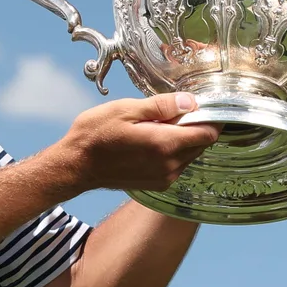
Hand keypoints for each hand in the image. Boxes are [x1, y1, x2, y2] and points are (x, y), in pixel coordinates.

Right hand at [47, 93, 221, 193]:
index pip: (208, 133)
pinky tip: (153, 140)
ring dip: (183, 139)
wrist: (76, 166)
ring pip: (190, 155)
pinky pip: (178, 165)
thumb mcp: (126, 109)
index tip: (202, 105)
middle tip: (175, 111)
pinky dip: (174, 151)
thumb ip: (162, 106)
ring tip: (160, 125)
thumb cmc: (95, 134)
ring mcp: (164, 177)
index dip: (211, 118)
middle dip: (196, 126)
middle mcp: (170, 165)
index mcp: (165, 144)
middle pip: (202, 144)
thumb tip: (191, 102)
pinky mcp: (157, 184)